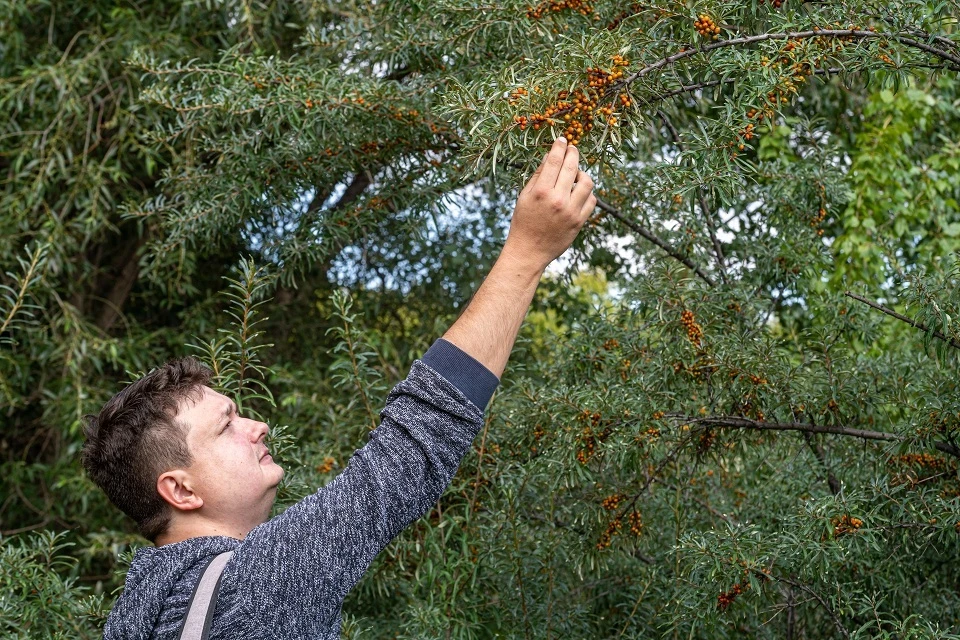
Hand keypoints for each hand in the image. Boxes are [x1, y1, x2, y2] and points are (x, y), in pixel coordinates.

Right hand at [503, 137, 595, 271]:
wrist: (529, 251)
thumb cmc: (523, 222)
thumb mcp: (524, 197)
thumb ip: (538, 176)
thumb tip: (549, 156)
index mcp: (541, 192)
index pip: (554, 161)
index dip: (560, 147)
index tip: (563, 140)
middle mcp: (558, 200)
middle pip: (572, 167)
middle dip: (573, 153)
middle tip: (572, 149)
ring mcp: (571, 211)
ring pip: (587, 182)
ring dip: (582, 174)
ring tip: (575, 175)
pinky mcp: (579, 222)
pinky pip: (591, 200)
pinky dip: (587, 193)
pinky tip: (578, 192)